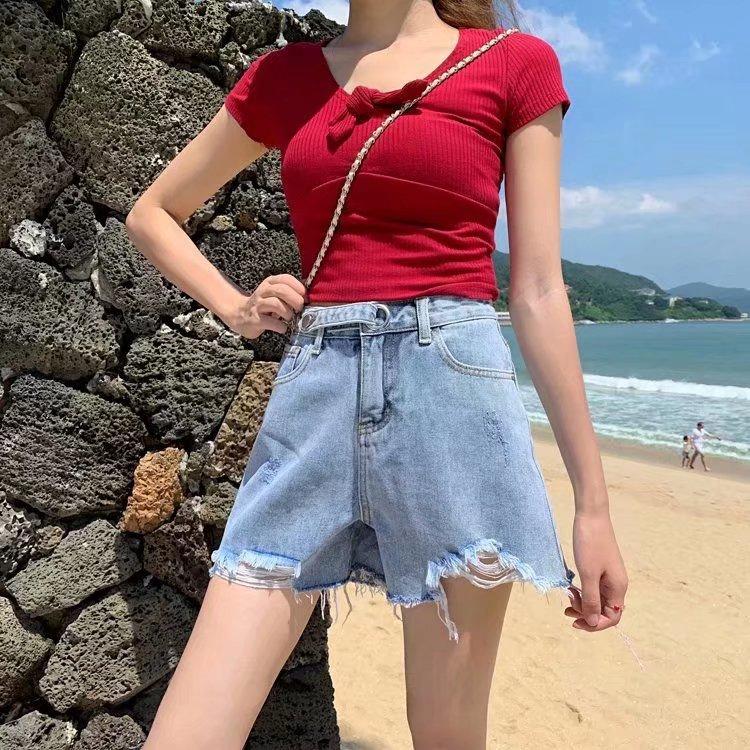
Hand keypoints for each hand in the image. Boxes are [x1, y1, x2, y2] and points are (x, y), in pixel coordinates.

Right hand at [221, 274, 305, 338]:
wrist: (239, 315)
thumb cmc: (264, 305)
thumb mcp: (274, 293)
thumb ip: (290, 291)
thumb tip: (310, 291)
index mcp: (269, 283)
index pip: (286, 279)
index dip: (299, 288)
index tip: (305, 298)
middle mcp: (263, 291)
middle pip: (282, 290)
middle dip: (295, 300)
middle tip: (299, 309)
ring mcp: (257, 305)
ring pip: (276, 304)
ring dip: (288, 313)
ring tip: (289, 318)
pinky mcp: (255, 320)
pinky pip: (272, 322)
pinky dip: (281, 326)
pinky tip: (282, 327)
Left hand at [566, 509, 627, 631]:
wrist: (591, 516)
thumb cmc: (590, 544)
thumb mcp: (588, 574)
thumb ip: (591, 600)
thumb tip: (594, 623)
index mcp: (618, 588)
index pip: (612, 618)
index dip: (595, 624)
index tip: (575, 621)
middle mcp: (617, 584)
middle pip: (605, 611)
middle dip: (586, 614)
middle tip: (567, 609)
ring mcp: (609, 576)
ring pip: (598, 600)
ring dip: (583, 604)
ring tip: (567, 598)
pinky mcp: (600, 568)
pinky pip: (593, 588)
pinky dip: (582, 592)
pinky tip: (570, 588)